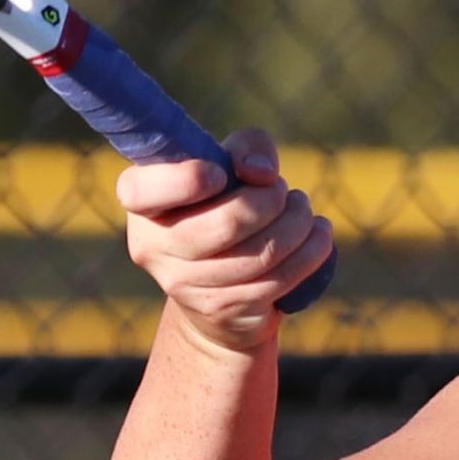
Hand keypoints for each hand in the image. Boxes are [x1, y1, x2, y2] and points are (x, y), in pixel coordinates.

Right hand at [117, 127, 334, 357]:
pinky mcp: (224, 310)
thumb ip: (246, 148)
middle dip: (271, 200)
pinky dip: (311, 251)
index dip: (185, 179)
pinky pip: (280, 278)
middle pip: (227, 223)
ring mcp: (186, 286)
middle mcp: (153, 248)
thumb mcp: (229, 166)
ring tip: (302, 211)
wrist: (219, 297)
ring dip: (298, 223)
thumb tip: (261, 173)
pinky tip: (318, 235)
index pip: (140, 190)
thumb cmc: (222, 211)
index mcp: (142, 205)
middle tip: (281, 192)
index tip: (218, 173)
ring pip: (262, 253)